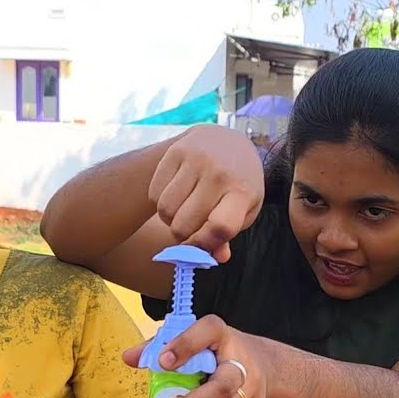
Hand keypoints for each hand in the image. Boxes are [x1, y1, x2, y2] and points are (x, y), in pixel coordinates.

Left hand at [124, 315, 270, 397]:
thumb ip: (158, 348)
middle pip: (222, 387)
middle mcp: (239, 358)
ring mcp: (250, 384)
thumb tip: (128, 358)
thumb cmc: (214, 351)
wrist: (262, 364)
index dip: (185, 346)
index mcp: (219, 334)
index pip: (206, 332)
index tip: (163, 362)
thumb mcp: (190, 342)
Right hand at [150, 124, 263, 261]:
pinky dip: (160, 202)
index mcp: (242, 192)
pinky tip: (175, 195)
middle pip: (184, 225)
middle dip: (183, 236)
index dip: (204, 244)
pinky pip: (154, 194)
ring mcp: (196, 160)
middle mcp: (219, 173)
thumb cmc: (237, 183)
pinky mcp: (175, 151)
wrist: (226, 139)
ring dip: (169, 220)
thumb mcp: (243, 209)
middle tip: (190, 229)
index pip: (219, 227)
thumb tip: (216, 258)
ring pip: (166, 210)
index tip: (199, 248)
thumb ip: (227, 235)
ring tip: (182, 212)